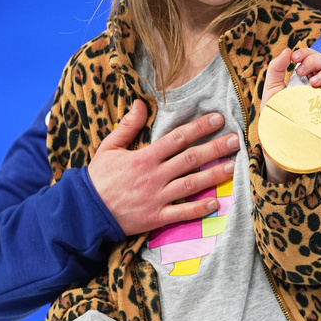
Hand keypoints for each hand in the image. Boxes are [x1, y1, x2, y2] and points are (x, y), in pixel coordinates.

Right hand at [87, 100, 239, 235]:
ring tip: (232, 166)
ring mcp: (157, 197)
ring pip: (191, 184)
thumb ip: (127, 126)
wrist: (84, 211)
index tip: (218, 119)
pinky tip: (215, 203)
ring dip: (213, 175)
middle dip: (215, 148)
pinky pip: (181, 213)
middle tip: (236, 140)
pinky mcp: (156, 217)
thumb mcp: (109, 147)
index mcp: (145, 157)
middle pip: (191, 158)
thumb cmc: (98, 178)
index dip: (199, 127)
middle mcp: (155, 175)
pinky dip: (199, 209)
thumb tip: (141, 103)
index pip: (178, 138)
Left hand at [260, 48, 320, 182]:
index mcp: (308, 77)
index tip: (294, 57)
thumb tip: (287, 51)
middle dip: (316, 60)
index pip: (315, 56)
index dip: (307, 52)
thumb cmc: (276, 117)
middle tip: (302, 70)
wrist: (278, 142)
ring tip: (314, 83)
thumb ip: (275, 69)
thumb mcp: (271, 91)